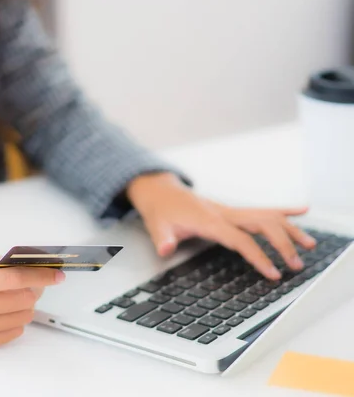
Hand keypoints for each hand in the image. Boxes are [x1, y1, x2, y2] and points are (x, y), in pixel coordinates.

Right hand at [0, 253, 64, 349]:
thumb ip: (2, 262)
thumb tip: (34, 266)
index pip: (14, 280)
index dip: (40, 276)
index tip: (56, 275)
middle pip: (22, 301)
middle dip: (32, 290)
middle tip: (30, 283)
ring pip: (22, 318)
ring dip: (25, 305)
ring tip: (13, 296)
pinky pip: (13, 333)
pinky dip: (15, 320)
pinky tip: (4, 310)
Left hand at [127, 173, 316, 279]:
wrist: (161, 192)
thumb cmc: (161, 211)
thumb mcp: (156, 227)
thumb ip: (163, 239)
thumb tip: (165, 249)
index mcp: (209, 220)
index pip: (240, 239)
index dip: (258, 256)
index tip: (273, 272)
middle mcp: (224, 213)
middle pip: (262, 224)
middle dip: (282, 244)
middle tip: (296, 265)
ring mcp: (230, 210)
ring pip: (267, 216)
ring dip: (290, 229)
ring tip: (310, 245)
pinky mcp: (232, 210)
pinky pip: (261, 209)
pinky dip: (283, 210)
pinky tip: (302, 211)